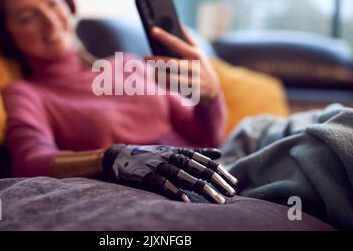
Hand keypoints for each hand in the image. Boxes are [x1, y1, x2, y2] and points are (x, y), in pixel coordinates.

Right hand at [102, 145, 237, 203]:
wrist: (119, 156)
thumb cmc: (150, 156)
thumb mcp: (172, 151)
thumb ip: (196, 153)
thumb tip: (219, 153)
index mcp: (179, 151)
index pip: (204, 161)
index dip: (220, 172)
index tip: (233, 184)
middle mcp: (170, 156)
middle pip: (198, 168)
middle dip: (216, 181)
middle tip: (230, 193)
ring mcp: (158, 165)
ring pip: (184, 176)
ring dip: (202, 188)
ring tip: (217, 200)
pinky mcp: (146, 175)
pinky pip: (163, 183)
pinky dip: (175, 191)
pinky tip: (186, 200)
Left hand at [145, 25, 219, 103]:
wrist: (212, 88)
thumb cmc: (200, 65)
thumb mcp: (198, 51)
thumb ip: (188, 38)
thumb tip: (179, 21)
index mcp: (195, 54)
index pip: (177, 43)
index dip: (164, 36)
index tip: (152, 30)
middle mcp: (194, 66)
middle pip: (171, 62)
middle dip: (156, 60)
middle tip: (145, 57)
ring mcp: (193, 80)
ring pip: (170, 77)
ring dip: (158, 74)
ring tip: (151, 70)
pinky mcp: (190, 91)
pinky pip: (172, 88)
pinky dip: (162, 84)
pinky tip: (157, 80)